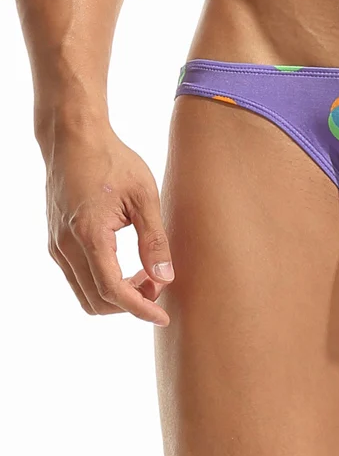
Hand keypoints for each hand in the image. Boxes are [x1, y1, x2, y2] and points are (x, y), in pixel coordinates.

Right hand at [44, 123, 173, 325]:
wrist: (74, 140)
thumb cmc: (113, 161)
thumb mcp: (144, 196)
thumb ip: (154, 240)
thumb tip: (166, 277)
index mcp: (89, 236)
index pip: (113, 290)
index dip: (139, 308)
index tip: (163, 316)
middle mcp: (66, 247)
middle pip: (96, 300)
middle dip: (131, 302)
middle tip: (159, 283)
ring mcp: (56, 246)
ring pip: (85, 292)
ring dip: (117, 293)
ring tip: (148, 272)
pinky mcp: (56, 241)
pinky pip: (78, 277)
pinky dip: (103, 281)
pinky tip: (129, 263)